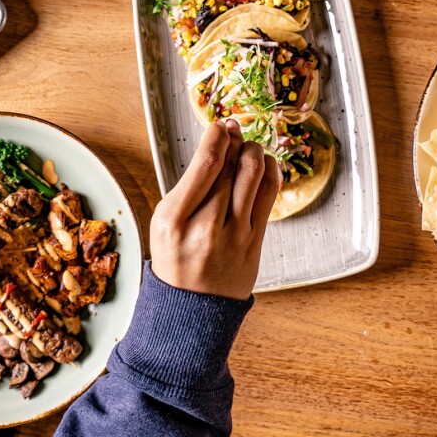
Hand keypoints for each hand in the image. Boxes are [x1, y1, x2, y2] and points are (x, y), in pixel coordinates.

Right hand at [150, 120, 280, 299]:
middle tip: (234, 130)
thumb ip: (190, 186)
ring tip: (248, 147)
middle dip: (235, 139)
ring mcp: (234, 236)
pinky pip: (269, 195)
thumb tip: (219, 144)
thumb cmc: (176, 260)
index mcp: (174, 218)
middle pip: (231, 164)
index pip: (205, 163)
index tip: (219, 126)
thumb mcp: (166, 222)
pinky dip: (270, 171)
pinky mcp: (254, 243)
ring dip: (254, 151)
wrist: (191, 309)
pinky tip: (265, 165)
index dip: (217, 136)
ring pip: (254, 174)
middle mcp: (205, 226)